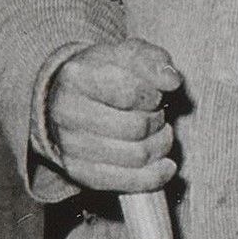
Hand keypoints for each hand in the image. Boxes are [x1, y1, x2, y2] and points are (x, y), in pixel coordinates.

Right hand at [41, 37, 182, 193]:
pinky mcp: (78, 172)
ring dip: (159, 146)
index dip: (152, 95)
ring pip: (135, 156)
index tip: (153, 94)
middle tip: (156, 114)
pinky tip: (164, 164)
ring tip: (158, 134)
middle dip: (157, 121)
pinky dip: (154, 177)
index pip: (129, 92)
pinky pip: (126, 183)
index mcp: (76, 76)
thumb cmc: (106, 74)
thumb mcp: (129, 54)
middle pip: (136, 128)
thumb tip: (172, 80)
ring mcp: (69, 145)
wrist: (73, 97)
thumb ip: (154, 60)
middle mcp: (65, 112)